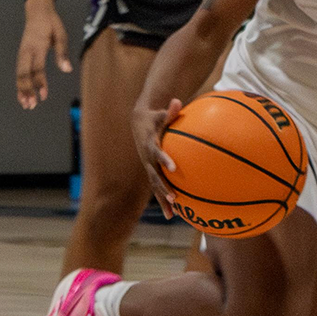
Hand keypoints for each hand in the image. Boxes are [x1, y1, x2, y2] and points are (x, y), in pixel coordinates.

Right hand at [15, 0, 71, 109]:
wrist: (37, 11)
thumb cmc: (51, 23)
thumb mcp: (61, 34)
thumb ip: (62, 52)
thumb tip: (67, 69)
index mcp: (37, 47)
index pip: (37, 69)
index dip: (40, 83)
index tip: (43, 95)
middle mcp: (26, 52)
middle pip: (23, 74)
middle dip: (26, 90)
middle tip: (30, 105)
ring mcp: (22, 53)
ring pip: (19, 74)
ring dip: (21, 90)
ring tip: (26, 104)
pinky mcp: (21, 55)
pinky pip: (19, 71)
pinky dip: (20, 84)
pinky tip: (22, 94)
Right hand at [131, 97, 182, 218]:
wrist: (138, 124)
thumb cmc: (154, 117)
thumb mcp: (161, 113)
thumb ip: (169, 110)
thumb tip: (177, 100)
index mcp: (150, 145)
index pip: (156, 153)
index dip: (164, 160)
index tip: (174, 168)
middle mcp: (147, 159)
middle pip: (154, 176)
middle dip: (163, 188)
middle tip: (173, 198)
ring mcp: (148, 167)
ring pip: (154, 186)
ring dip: (162, 200)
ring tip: (172, 215)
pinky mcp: (151, 172)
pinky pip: (157, 187)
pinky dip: (163, 199)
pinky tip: (173, 213)